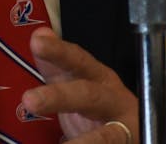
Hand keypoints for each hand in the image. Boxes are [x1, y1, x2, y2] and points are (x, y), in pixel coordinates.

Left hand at [22, 27, 139, 142]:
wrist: (134, 136)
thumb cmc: (101, 108)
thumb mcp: (79, 82)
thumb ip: (57, 64)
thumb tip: (40, 33)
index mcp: (100, 79)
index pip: (78, 61)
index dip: (59, 51)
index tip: (37, 43)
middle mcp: (114, 100)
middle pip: (88, 95)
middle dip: (60, 96)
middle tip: (30, 100)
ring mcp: (125, 128)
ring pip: (106, 136)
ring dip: (85, 142)